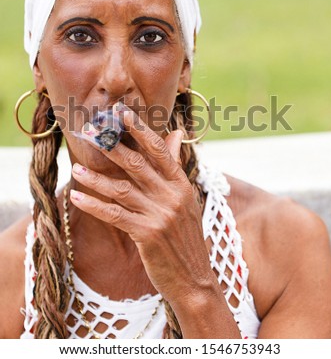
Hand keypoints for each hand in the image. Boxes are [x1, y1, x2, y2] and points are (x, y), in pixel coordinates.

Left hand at [70, 105, 213, 303]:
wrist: (194, 278)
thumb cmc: (185, 236)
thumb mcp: (185, 199)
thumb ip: (174, 166)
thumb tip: (176, 132)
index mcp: (182, 184)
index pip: (159, 150)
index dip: (139, 129)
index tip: (121, 112)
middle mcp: (172, 195)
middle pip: (136, 163)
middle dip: (111, 145)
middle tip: (89, 131)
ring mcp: (160, 215)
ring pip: (121, 189)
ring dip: (96, 177)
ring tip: (76, 167)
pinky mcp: (147, 234)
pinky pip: (114, 215)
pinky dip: (94, 205)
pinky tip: (77, 196)